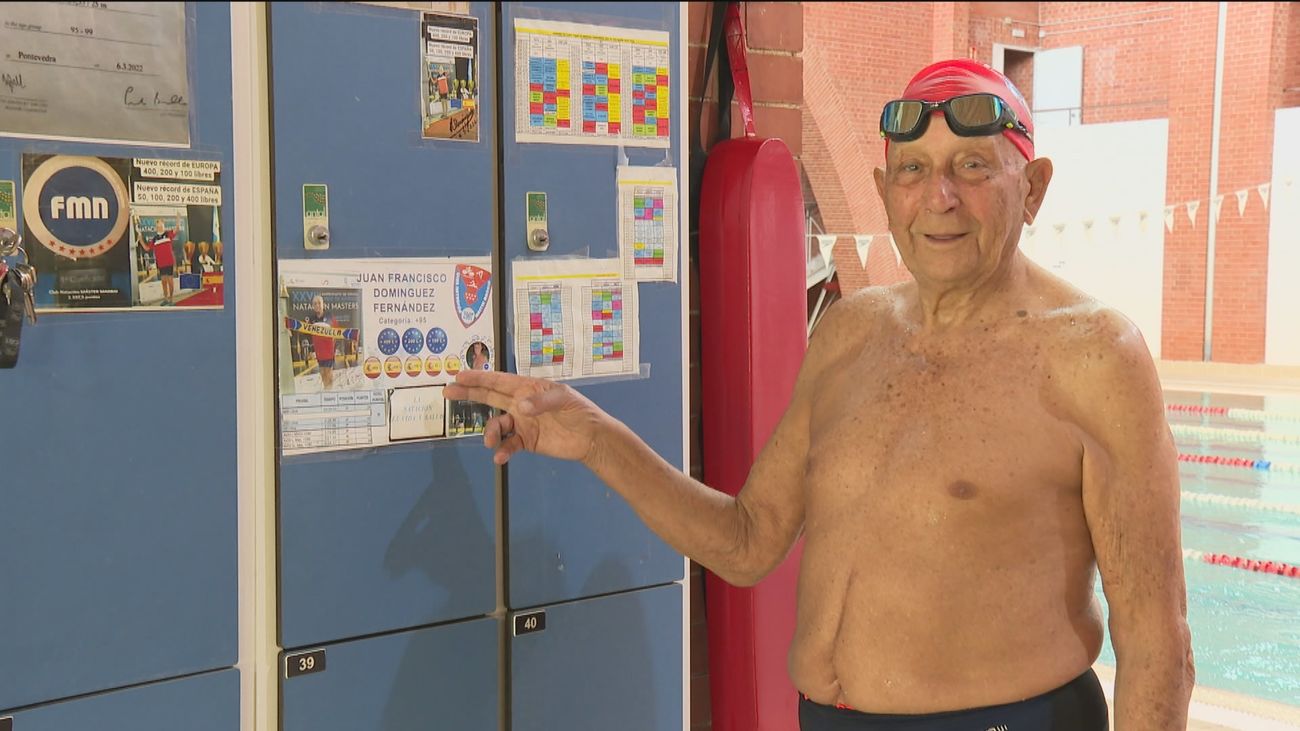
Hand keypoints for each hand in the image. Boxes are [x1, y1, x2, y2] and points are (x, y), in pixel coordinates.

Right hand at [445, 370, 609, 465]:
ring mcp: (522, 422)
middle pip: (489, 397)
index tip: (459, 376)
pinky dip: (502, 450)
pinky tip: (500, 457)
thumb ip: (541, 401)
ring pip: (496, 425)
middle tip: (447, 392)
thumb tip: (519, 406)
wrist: (591, 438)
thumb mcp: (564, 399)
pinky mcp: (526, 441)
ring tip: (490, 442)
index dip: (479, 378)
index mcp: (528, 388)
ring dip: (489, 432)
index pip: (499, 381)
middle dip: (469, 394)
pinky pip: (507, 445)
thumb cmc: (579, 411)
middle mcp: (520, 403)